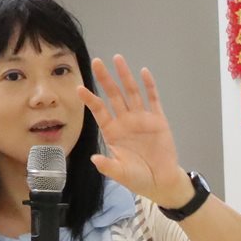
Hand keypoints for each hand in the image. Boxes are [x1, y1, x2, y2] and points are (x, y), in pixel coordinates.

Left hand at [78, 54, 190, 206]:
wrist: (161, 182)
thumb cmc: (138, 178)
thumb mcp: (121, 174)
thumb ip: (108, 166)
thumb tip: (94, 158)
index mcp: (113, 132)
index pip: (99, 111)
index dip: (90, 99)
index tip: (79, 88)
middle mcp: (125, 121)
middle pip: (113, 95)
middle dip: (105, 79)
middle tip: (96, 62)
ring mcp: (142, 119)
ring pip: (131, 92)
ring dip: (125, 76)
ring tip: (117, 58)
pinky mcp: (158, 120)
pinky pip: (153, 99)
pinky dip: (149, 86)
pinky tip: (143, 72)